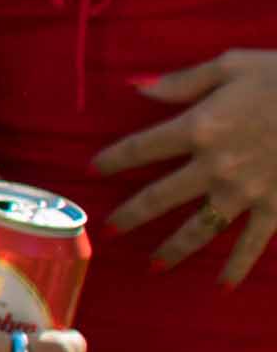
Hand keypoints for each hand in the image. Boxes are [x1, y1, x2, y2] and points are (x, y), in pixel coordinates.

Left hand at [102, 47, 276, 284]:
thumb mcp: (231, 65)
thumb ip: (183, 81)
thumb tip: (138, 87)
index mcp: (198, 127)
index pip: (141, 148)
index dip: (113, 159)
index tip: (93, 170)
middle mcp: (215, 165)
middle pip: (161, 196)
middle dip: (132, 215)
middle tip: (109, 230)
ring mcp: (246, 192)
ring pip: (199, 228)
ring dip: (175, 249)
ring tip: (153, 265)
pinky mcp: (276, 208)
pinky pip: (251, 244)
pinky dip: (237, 267)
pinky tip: (222, 286)